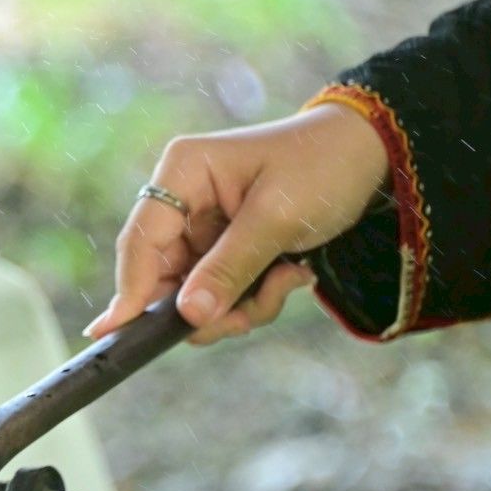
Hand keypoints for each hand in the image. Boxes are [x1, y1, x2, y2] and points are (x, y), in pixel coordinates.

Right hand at [85, 103, 389, 344]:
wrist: (374, 155)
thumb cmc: (324, 167)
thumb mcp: (277, 219)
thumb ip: (229, 268)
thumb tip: (188, 316)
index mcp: (181, 173)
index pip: (140, 241)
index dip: (130, 290)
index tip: (116, 334)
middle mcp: (182, 199)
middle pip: (164, 276)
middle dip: (206, 305)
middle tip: (244, 319)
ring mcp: (203, 225)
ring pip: (194, 292)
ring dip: (239, 304)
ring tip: (286, 284)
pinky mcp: (225, 245)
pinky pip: (222, 291)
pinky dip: (254, 298)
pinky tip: (292, 276)